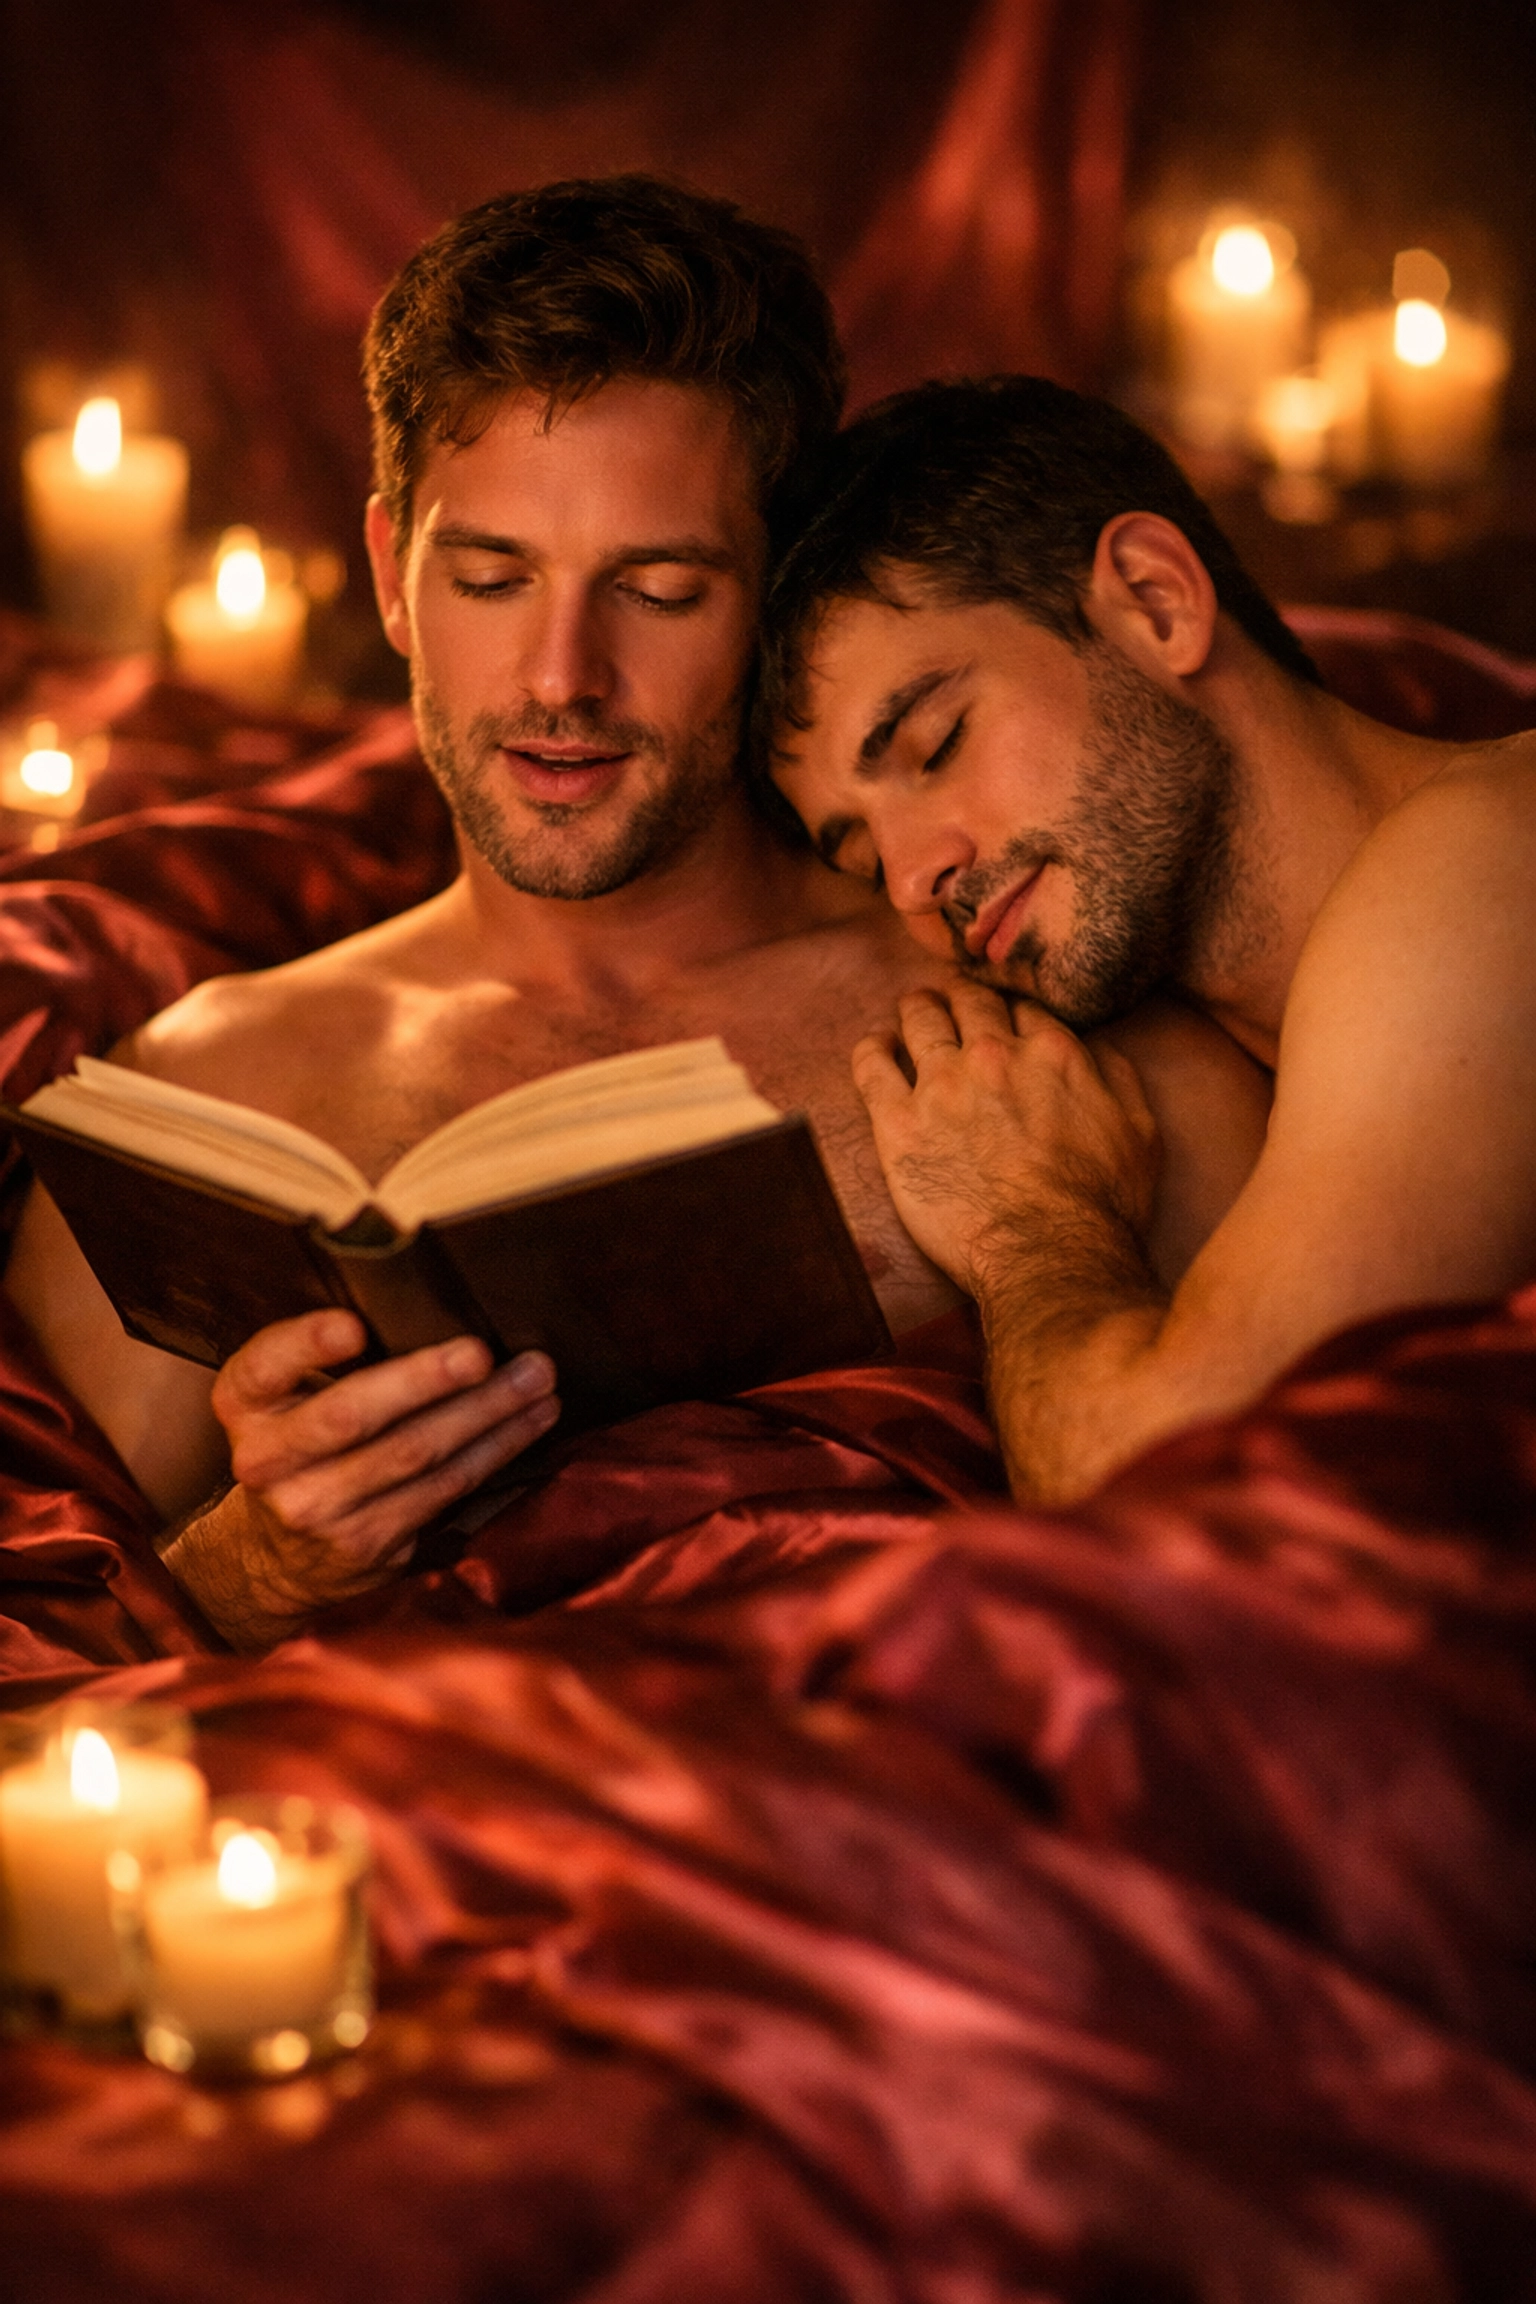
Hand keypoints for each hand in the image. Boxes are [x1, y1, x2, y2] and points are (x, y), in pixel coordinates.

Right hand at [162, 1310, 558, 1648]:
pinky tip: (530, 1420)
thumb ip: (323, 1357)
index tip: (353, 1326)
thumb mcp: (284, 1398)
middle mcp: (269, 1462)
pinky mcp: (368, 1544)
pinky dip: (495, 1450)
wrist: (274, 1557)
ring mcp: (318, 1510)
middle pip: (352, 1416)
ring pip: (415, 1453)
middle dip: (425, 1380)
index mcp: (245, 1406)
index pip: (263, 1367)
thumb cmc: (300, 1445)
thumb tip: (426, 1301)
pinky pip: (445, 1488)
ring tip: (534, 1379)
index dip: (306, 1346)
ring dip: (486, 1412)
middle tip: (481, 1352)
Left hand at [851, 983, 1160, 1298]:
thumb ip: (1115, 1075)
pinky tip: (878, 1046)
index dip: (1012, 1010)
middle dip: (963, 998)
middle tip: (954, 1003)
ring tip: (915, 1011)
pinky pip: (871, 1065)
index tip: (1004, 1019)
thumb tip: (1093, 1045)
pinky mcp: (898, 1123)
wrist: (1048, 1255)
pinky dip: (872, 1048)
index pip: (1023, 1008)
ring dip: (919, 1009)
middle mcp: (993, 1056)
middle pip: (970, 1003)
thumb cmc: (1101, 1206)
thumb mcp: (1139, 1131)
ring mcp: (941, 1086)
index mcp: (1052, 1053)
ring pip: (920, 1019)